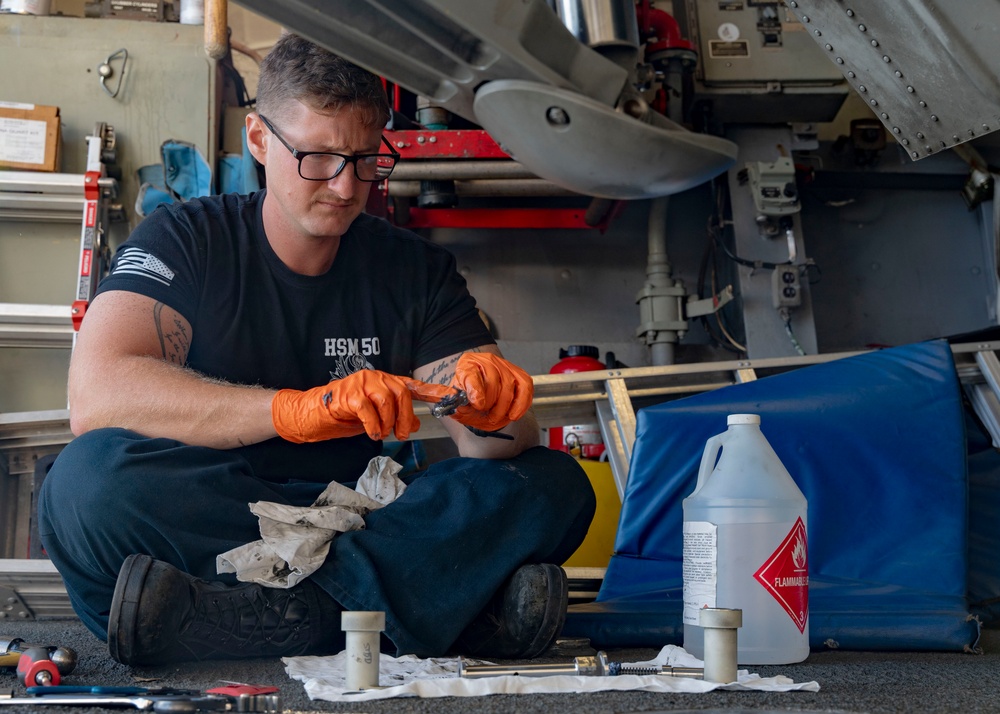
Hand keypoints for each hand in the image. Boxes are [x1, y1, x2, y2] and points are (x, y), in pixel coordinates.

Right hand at [272, 370, 428, 442]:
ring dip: (388, 422)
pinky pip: (368, 409)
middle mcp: (375, 377)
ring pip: (387, 400)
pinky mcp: (347, 393)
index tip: (452, 397)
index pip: (413, 386)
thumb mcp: (375, 420)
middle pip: (402, 394)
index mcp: (384, 382)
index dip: (433, 391)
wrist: (311, 415)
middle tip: (400, 435)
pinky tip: (371, 433)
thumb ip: (394, 418)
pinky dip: (373, 425)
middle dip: (406, 418)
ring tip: (381, 433)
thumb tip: (415, 425)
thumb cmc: (343, 416)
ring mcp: (360, 383)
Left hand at [448, 352, 532, 431]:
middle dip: (490, 404)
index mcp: (466, 364)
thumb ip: (453, 404)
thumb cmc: (467, 398)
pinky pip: (525, 387)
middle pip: (493, 383)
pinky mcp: (519, 374)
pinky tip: (513, 415)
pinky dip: (521, 404)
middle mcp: (486, 360)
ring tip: (496, 417)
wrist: (480, 396)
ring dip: (503, 408)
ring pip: (509, 387)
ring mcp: (505, 365)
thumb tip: (456, 406)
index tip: (478, 404)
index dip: (476, 390)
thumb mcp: (455, 401)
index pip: (471, 375)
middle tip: (486, 416)